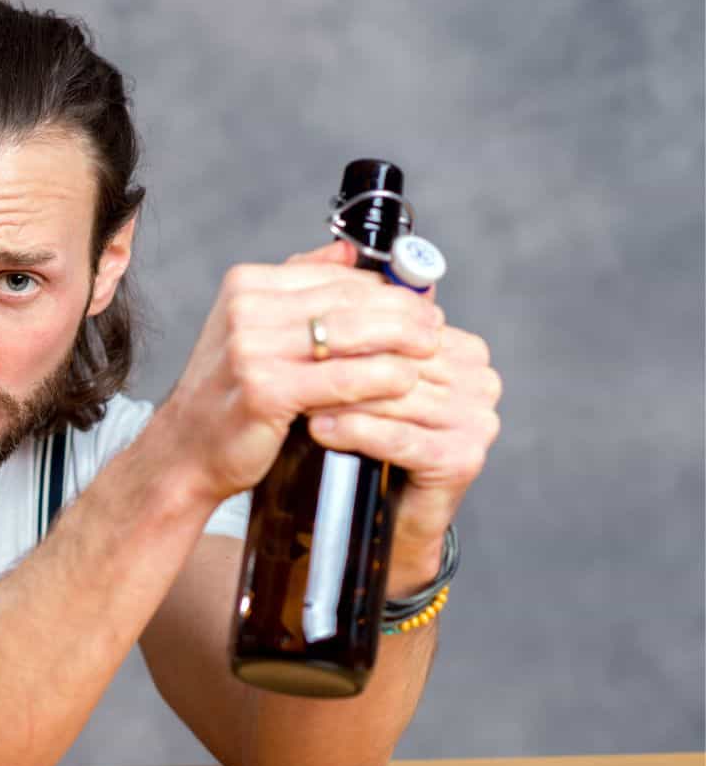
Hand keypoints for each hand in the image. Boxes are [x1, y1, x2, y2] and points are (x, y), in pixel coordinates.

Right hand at [155, 240, 449, 510]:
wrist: (186, 449)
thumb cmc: (229, 392)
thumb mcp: (254, 328)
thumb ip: (297, 287)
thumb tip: (349, 253)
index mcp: (245, 285)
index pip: (332, 275)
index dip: (383, 287)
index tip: (417, 301)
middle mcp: (245, 310)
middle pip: (346, 300)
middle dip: (401, 311)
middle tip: (435, 325)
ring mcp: (251, 350)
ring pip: (349, 335)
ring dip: (400, 340)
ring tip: (431, 349)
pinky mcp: (264, 390)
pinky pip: (340, 378)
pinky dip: (380, 378)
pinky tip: (406, 381)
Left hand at [305, 288, 501, 588]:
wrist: (370, 516)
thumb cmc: (357, 435)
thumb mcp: (352, 367)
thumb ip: (349, 308)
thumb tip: (339, 250)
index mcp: (458, 347)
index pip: (400, 323)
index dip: (346, 324)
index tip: (294, 323)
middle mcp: (478, 377)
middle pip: (397, 358)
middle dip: (339, 359)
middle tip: (287, 358)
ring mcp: (478, 417)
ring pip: (395, 396)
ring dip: (340, 395)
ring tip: (292, 395)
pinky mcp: (463, 457)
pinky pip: (400, 437)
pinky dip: (355, 433)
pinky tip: (317, 429)